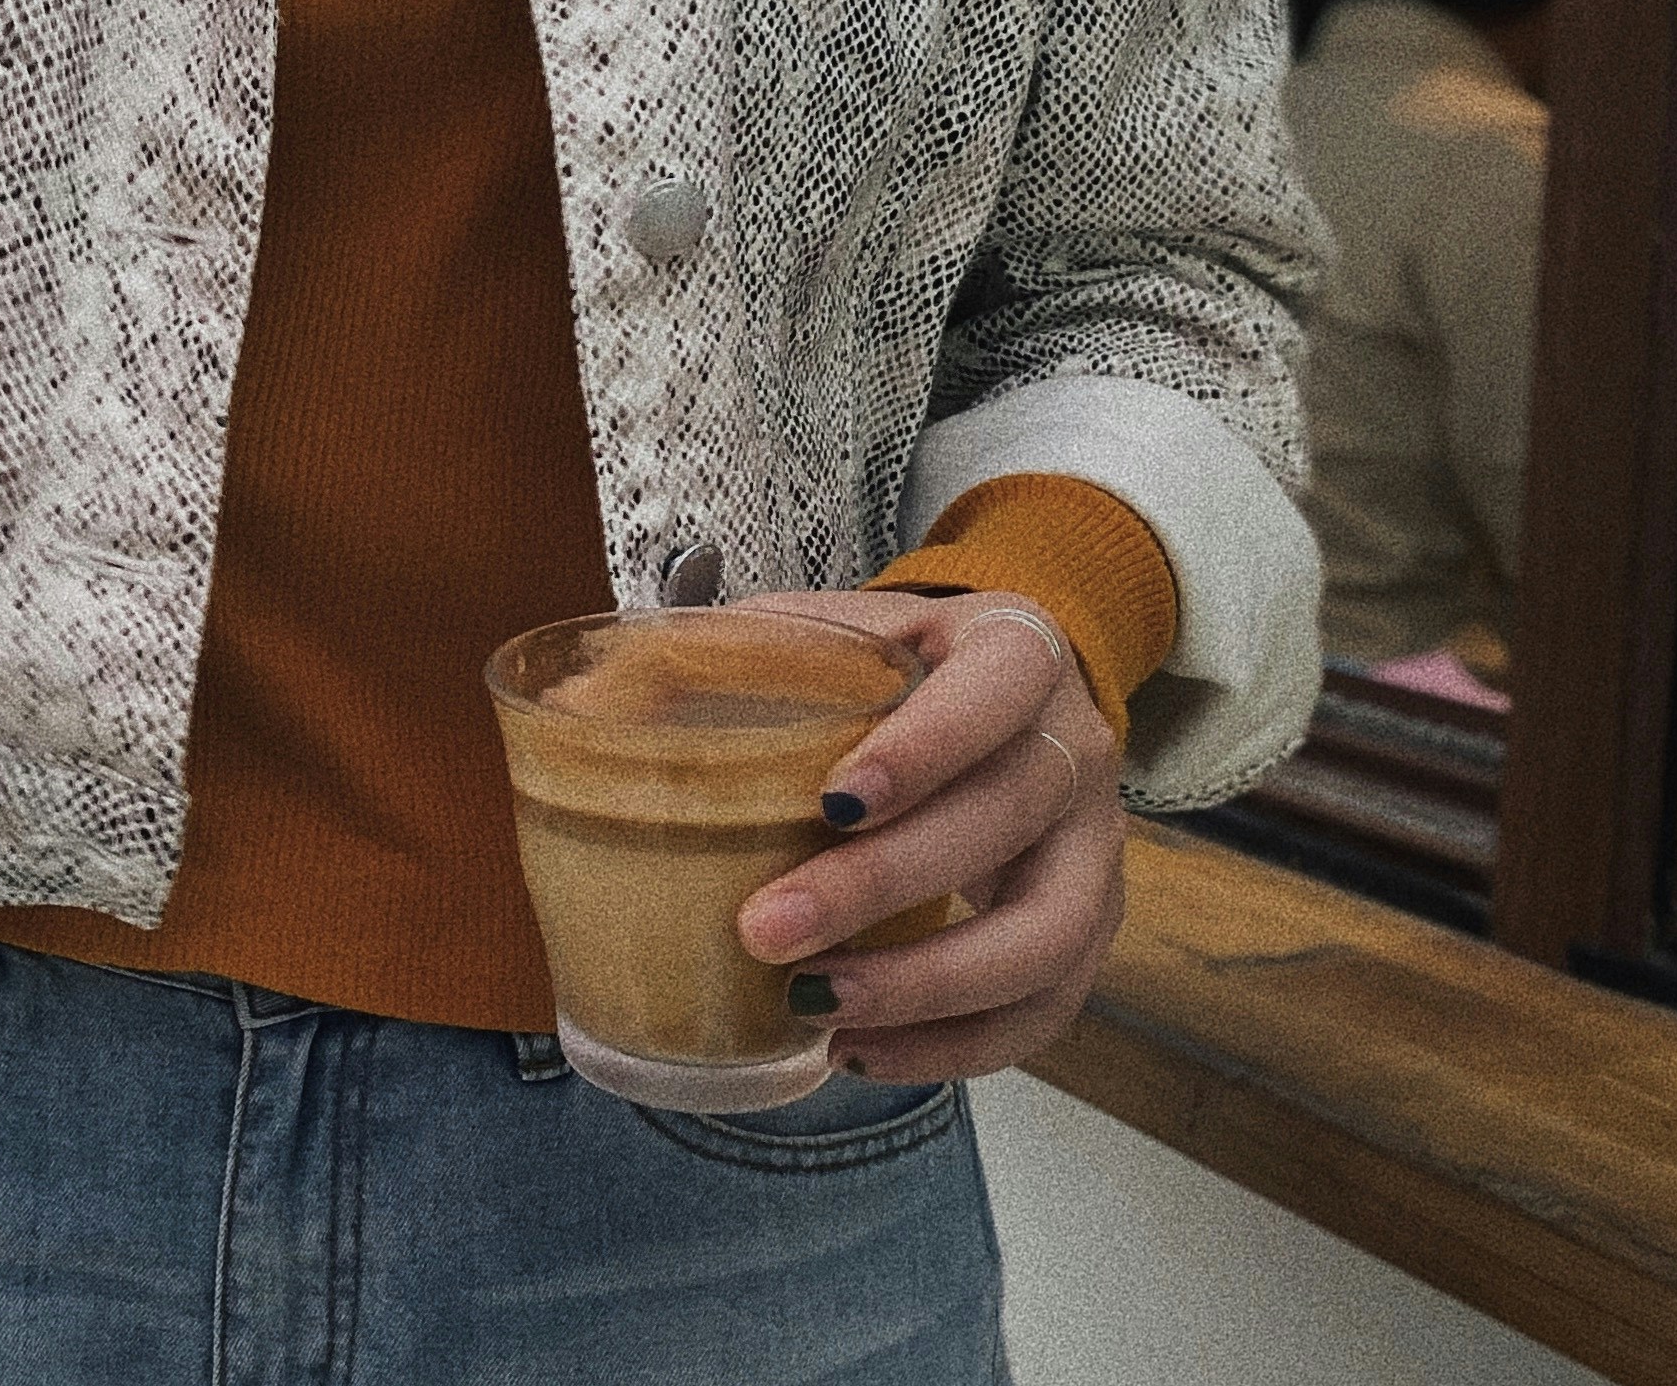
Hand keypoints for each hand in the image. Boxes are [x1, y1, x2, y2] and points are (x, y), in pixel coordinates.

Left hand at [726, 589, 1125, 1085]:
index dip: (924, 750)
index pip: (995, 692)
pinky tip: (859, 1048)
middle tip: (767, 929)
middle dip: (884, 885)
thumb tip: (583, 707)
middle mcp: (1074, 746)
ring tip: (815, 1008)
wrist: (992, 695)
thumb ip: (720, 653)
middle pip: (1007, 816)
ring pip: (1050, 932)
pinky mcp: (1086, 928)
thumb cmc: (894, 667)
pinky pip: (1046, 1006)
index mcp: (1015, 648)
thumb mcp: (822, 629)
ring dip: (929, 985)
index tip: (829, 802)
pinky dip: (956, 1045)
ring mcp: (1093, 845)